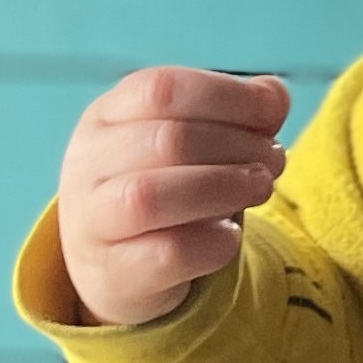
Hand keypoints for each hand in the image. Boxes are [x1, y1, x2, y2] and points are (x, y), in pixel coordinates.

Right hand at [55, 68, 290, 328]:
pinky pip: (165, 254)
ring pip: (152, 197)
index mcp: (106, 116)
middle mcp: (88, 164)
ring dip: (223, 188)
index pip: (161, 89)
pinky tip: (231, 235)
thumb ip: (234, 114)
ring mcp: (93, 221)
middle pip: (165, 140)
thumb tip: (274, 95)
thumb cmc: (163, 186)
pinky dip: (211, 243)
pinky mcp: (113, 273)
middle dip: (236, 145)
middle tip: (275, 159)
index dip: (227, 95)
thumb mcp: (190, 141)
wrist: (112, 266)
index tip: (273, 111)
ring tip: (262, 188)